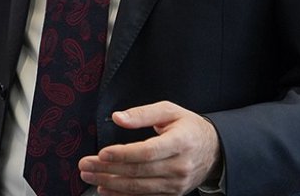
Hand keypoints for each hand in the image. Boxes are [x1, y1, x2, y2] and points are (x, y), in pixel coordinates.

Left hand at [78, 101, 221, 194]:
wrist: (214, 150)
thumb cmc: (188, 127)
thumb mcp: (169, 111)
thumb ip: (142, 113)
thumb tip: (118, 118)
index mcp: (181, 142)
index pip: (148, 152)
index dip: (124, 154)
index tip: (102, 153)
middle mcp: (180, 166)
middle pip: (140, 171)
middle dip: (108, 169)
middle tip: (85, 165)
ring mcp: (177, 184)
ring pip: (140, 188)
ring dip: (111, 184)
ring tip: (90, 177)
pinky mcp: (173, 194)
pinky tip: (106, 190)